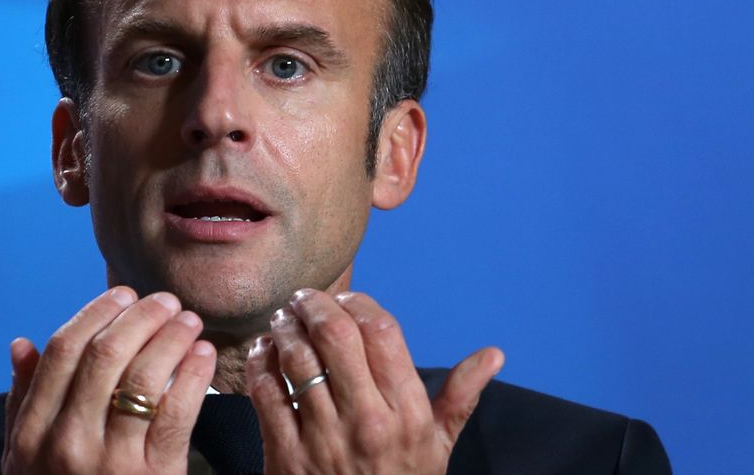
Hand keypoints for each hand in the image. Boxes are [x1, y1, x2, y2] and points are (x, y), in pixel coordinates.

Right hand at [1, 287, 216, 473]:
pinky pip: (178, 411)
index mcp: (30, 434)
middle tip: (166, 301)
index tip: (123, 294)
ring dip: (171, 337)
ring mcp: (109, 462)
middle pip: (104, 354)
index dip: (96, 312)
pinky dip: (194, 374)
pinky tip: (204, 354)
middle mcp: (65, 444)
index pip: (63, 351)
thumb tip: (22, 344)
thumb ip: (23, 402)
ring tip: (190, 322)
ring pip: (142, 376)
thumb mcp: (27, 461)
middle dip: (140, 317)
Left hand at [245, 289, 502, 474]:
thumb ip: (460, 396)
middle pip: (335, 335)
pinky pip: (265, 392)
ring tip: (282, 319)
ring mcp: (323, 438)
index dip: (359, 303)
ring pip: (296, 358)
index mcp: (407, 413)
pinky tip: (263, 350)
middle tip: (303, 298)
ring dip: (284, 328)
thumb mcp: (438, 446)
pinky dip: (260, 362)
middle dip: (314, 305)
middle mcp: (367, 420)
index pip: (382, 332)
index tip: (346, 299)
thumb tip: (493, 354)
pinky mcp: (286, 456)